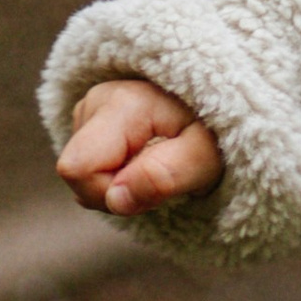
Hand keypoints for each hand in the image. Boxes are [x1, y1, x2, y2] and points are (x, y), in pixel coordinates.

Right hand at [58, 79, 223, 216]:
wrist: (226, 102)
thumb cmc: (217, 131)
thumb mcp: (206, 157)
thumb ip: (165, 177)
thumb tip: (116, 200)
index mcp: (122, 104)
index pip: (78, 168)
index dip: (108, 193)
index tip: (152, 187)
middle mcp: (97, 100)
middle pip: (74, 172)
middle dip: (112, 191)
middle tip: (157, 176)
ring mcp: (91, 108)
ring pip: (82, 171)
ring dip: (118, 181)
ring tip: (156, 161)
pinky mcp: (92, 119)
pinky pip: (89, 163)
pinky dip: (116, 172)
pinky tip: (143, 157)